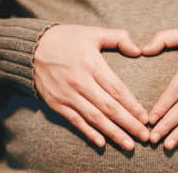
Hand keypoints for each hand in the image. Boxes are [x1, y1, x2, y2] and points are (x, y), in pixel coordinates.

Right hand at [34, 25, 148, 150]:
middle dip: (129, 124)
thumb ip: (118, 38)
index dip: (132, 106)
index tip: (145, 118)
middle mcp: (79, 82)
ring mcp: (67, 95)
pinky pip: (75, 121)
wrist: (32, 47)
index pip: (117, 89)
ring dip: (113, 133)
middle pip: (109, 108)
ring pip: (94, 118)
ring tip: (128, 144)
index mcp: (91, 63)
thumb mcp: (93, 32)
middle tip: (144, 137)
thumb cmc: (66, 38)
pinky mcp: (56, 103)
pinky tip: (102, 143)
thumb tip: (138, 51)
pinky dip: (89, 133)